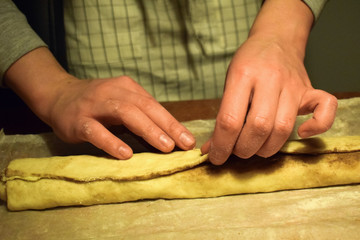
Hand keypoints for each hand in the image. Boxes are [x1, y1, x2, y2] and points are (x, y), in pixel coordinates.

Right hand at [47, 76, 195, 158]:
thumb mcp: (121, 103)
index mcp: (127, 88)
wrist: (58, 95)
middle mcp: (113, 92)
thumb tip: (169, 136)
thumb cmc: (96, 103)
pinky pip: (96, 131)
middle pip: (145, 107)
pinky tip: (126, 154)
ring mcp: (95, 105)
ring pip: (125, 113)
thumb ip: (141, 117)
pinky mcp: (78, 120)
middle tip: (185, 144)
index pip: (154, 106)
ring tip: (165, 147)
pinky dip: (112, 142)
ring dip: (148, 130)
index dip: (173, 123)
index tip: (189, 140)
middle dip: (167, 126)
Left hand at [201, 35, 336, 164]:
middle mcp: (270, 78)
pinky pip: (326, 109)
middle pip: (259, 126)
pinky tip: (301, 133)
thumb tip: (212, 149)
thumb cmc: (248, 63)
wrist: (276, 37)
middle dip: (244, 149)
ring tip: (255, 148)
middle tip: (237, 151)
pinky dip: (317, 127)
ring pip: (284, 127)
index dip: (221, 145)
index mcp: (243, 75)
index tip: (217, 158)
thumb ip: (222, 115)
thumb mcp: (228, 82)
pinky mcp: (310, 89)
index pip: (229, 120)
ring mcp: (293, 84)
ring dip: (267, 148)